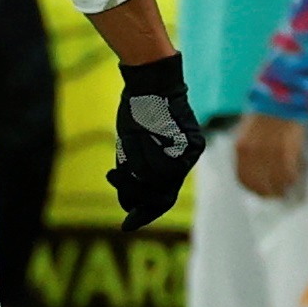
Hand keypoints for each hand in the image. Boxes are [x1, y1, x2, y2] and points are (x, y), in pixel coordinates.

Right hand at [106, 53, 204, 228]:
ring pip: (164, 180)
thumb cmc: (137, 110)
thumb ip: (132, 174)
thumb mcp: (129, 144)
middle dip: (136, 190)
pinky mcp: (193, 144)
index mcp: (172, 162)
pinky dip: (149, 156)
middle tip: (114, 176)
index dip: (144, 213)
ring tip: (126, 148)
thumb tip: (129, 204)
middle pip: (162, 193)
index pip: (160, 197)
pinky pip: (168, 164)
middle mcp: (186, 161)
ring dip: (139, 169)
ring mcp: (192, 154)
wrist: (150, 81)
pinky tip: (139, 139)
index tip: (127, 225)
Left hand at [234, 111, 306, 199]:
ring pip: (275, 182)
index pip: (243, 178)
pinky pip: (289, 174)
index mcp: (240, 148)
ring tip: (287, 188)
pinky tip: (295, 177)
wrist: (279, 100)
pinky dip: (292, 178)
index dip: (253, 188)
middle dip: (268, 193)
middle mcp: (251, 154)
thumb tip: (254, 169)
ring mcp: (268, 153)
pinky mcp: (286, 151)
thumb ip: (248, 151)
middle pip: (259, 184)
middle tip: (277, 194)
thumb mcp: (246, 133)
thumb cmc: (263, 115)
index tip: (261, 192)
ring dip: (282, 188)